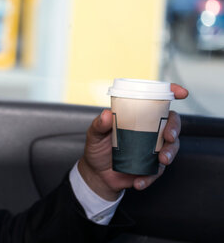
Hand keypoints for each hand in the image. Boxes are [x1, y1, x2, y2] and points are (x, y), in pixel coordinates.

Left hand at [77, 83, 188, 200]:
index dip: (171, 94)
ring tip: (161, 160)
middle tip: (168, 136)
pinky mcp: (151, 167)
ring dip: (169, 153)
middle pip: (171, 124)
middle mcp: (149, 131)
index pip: (157, 102)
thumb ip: (99, 124)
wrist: (96, 174)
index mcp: (137, 117)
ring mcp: (152, 149)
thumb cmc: (97, 149)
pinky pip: (158, 171)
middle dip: (174, 128)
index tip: (181, 93)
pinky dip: (150, 177)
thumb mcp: (94, 135)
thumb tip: (106, 114)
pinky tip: (138, 182)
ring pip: (172, 147)